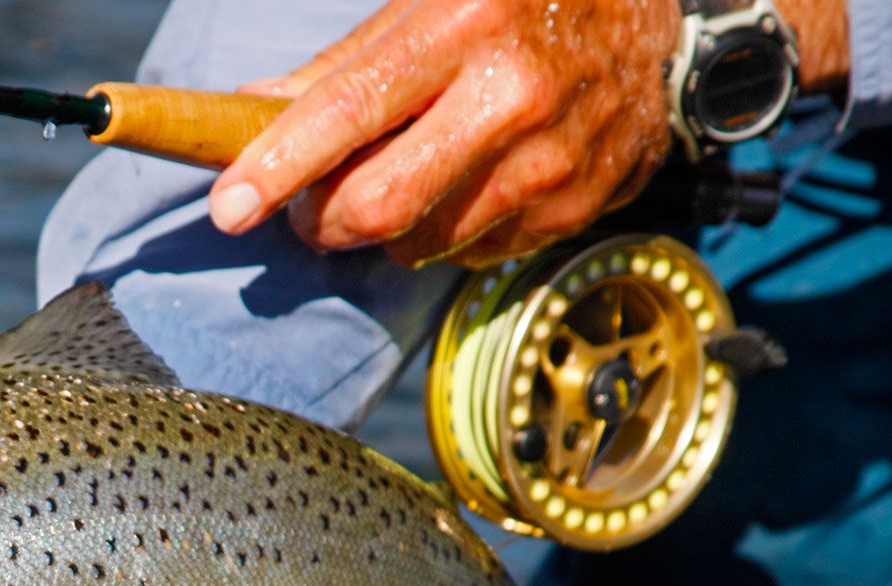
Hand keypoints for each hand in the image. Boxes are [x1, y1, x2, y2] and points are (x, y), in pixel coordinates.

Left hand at [207, 0, 679, 266]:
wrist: (662, 17)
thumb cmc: (523, 1)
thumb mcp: (432, 1)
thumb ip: (341, 64)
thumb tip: (251, 111)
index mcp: (464, 25)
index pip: (348, 111)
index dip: (277, 167)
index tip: (228, 208)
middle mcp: (511, 96)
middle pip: (377, 207)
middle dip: (321, 220)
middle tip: (308, 204)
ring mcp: (550, 162)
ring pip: (417, 244)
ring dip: (385, 228)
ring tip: (402, 174)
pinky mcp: (574, 209)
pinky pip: (469, 255)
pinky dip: (443, 233)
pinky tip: (465, 183)